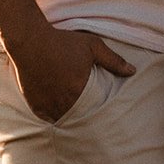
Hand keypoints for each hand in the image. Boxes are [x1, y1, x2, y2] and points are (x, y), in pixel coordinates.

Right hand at [6, 22, 134, 121]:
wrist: (31, 41)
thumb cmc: (63, 41)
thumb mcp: (92, 45)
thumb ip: (113, 60)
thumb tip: (132, 71)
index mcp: (80, 89)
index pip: (95, 111)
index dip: (99, 114)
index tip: (105, 117)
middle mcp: (64, 101)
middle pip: (79, 118)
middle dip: (85, 119)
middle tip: (93, 122)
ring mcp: (48, 104)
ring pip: (63, 120)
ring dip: (70, 118)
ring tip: (77, 119)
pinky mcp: (35, 105)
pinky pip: (47, 118)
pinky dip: (54, 116)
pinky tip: (59, 113)